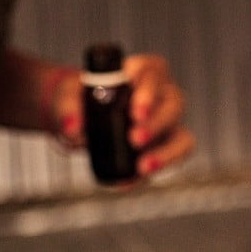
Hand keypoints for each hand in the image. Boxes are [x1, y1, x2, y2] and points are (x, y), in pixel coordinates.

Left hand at [51, 54, 194, 176]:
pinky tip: (130, 181)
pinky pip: (173, 158)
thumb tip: (73, 128)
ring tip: (143, 166)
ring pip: (182, 135)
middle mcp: (163, 93)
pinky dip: (155, 170)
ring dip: (166, 152)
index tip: (134, 111)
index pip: (154, 72)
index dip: (148, 90)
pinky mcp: (165, 146)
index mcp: (143, 70)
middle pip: (173, 103)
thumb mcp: (68, 98)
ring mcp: (167, 122)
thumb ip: (68, 108)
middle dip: (156, 123)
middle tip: (134, 139)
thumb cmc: (80, 99)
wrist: (80, 119)